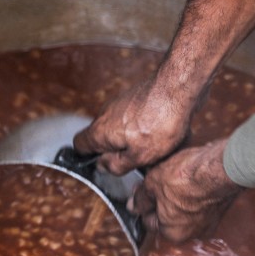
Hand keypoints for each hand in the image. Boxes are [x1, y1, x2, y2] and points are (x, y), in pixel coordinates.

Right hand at [73, 75, 197, 174]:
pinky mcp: (132, 97)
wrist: (176, 89)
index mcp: (100, 132)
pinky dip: (139, 126)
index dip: (87, 157)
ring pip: (116, 127)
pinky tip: (159, 130)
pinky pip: (130, 117)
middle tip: (136, 158)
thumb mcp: (140, 156)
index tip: (103, 164)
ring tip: (152, 144)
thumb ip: (117, 165)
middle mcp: (104, 115)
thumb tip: (101, 166)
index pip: (79, 145)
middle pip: (100, 137)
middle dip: (114, 149)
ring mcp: (118, 103)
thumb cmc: (160, 123)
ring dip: (129, 137)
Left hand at [128, 138, 243, 241]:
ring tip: (170, 174)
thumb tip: (133, 207)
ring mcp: (210, 221)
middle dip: (159, 198)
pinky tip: (187, 176)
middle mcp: (193, 233)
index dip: (142, 203)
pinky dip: (192, 192)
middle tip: (154, 179)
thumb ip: (141, 199)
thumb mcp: (152, 185)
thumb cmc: (184, 178)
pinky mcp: (220, 208)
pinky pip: (199, 202)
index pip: (149, 221)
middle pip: (167, 216)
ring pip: (183, 208)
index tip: (141, 189)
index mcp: (173, 234)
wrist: (220, 167)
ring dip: (175, 194)